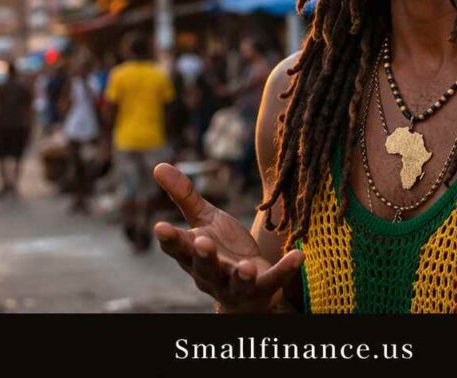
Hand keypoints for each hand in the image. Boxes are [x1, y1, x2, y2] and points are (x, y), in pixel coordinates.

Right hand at [152, 163, 303, 312]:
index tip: (160, 228)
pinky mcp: (263, 289)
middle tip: (201, 243)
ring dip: (241, 275)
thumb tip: (158, 166)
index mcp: (193, 255)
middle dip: (203, 256)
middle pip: (204, 268)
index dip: (169, 239)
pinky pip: (274, 281)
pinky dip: (286, 270)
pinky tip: (299, 256)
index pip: (177, 248)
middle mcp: (210, 275)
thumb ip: (185, 196)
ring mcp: (236, 285)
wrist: (248, 290)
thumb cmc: (221, 251)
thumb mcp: (204, 221)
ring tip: (246, 268)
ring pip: (236, 282)